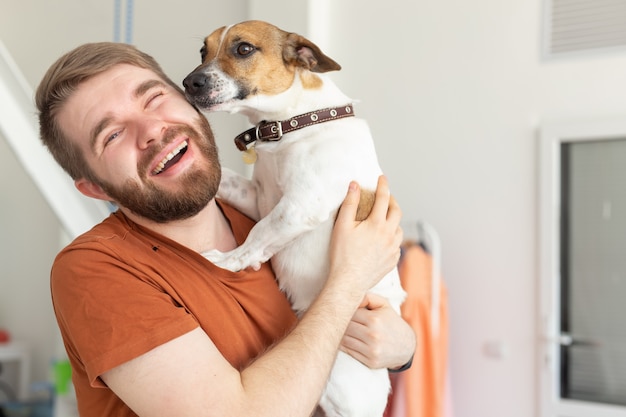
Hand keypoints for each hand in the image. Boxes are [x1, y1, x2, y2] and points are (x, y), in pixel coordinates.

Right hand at [328, 176, 402, 293]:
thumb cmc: (342, 255)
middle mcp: (389, 235)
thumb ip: (350, 203)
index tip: (382, 178)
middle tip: (385, 197)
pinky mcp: (393, 260)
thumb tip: (355, 185)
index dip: (383, 185)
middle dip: (392, 201)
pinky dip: (392, 237)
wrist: (349, 282)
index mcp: (377, 224)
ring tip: (385, 218)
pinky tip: (384, 239)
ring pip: (399, 229)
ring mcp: (393, 249)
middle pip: (397, 211)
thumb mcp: (342, 225)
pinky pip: (397, 244)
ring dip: (393, 220)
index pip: (383, 198)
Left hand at [340, 293, 415, 369]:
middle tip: (337, 320)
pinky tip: (346, 340)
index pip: (349, 314)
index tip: (343, 311)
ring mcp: (371, 350)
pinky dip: (344, 346)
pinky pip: (349, 352)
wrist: (407, 346)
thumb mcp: (384, 305)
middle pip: (345, 327)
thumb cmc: (391, 322)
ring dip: (340, 335)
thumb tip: (349, 297)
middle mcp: (373, 335)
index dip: (345, 312)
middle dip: (341, 323)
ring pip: (344, 340)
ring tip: (340, 330)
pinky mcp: (370, 362)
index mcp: (374, 320)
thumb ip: (367, 298)